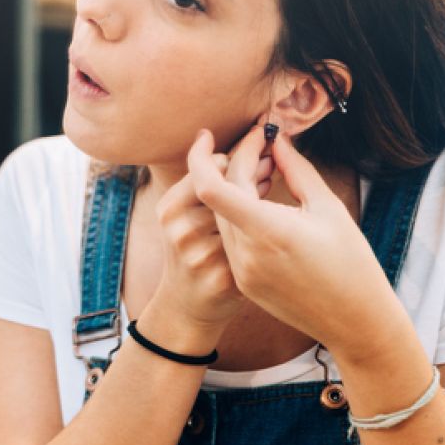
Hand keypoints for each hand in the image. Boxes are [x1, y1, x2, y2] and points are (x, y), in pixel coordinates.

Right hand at [146, 150, 273, 337]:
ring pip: (244, 215)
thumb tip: (212, 138)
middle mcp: (182, 231)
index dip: (238, 153)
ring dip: (264, 196)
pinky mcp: (226, 280)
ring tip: (272, 184)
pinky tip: (274, 219)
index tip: (257, 140)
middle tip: (272, 161)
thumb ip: (198, 181)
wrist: (187, 307)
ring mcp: (203, 256)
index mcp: (170, 208)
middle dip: (255, 170)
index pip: (209, 168)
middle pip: (229, 188)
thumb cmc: (192, 249)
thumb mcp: (179, 215)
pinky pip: (256, 245)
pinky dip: (268, 227)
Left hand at [188, 127, 405, 361]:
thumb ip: (296, 169)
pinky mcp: (243, 283)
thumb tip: (277, 140)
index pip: (210, 187)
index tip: (209, 134)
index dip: (201, 156)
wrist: (356, 322)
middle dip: (234, 165)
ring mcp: (241, 271)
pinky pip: (230, 239)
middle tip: (264, 148)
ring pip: (220, 216)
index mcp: (268, 231)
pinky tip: (262, 204)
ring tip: (269, 174)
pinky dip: (238, 216)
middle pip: (217, 196)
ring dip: (235, 190)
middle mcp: (246, 253)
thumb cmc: (352, 262)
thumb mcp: (329, 208)